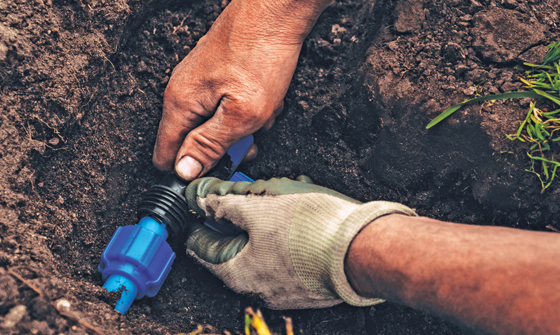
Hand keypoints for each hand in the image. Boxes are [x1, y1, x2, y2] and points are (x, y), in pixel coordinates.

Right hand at [152, 0, 332, 180]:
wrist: (276, 10)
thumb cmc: (260, 56)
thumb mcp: (241, 114)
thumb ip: (210, 144)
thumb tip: (184, 171)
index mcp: (180, 104)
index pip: (165, 155)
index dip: (189, 171)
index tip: (215, 173)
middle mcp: (183, 91)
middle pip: (195, 141)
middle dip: (226, 147)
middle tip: (251, 139)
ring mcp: (200, 81)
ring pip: (217, 123)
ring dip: (242, 127)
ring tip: (262, 113)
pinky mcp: (217, 73)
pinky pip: (228, 105)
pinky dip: (248, 108)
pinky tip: (265, 99)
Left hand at [184, 176, 415, 308]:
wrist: (364, 249)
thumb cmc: (311, 231)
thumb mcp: (257, 206)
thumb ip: (223, 202)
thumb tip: (199, 198)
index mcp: (236, 273)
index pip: (199, 246)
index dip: (196, 218)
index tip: (197, 202)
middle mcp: (257, 287)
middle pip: (234, 243)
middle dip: (238, 213)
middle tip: (245, 190)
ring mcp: (284, 286)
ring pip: (263, 243)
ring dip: (266, 217)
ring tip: (281, 195)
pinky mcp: (307, 279)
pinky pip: (287, 250)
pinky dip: (288, 228)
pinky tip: (302, 209)